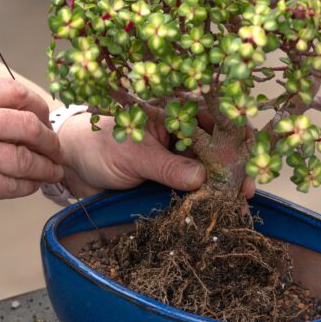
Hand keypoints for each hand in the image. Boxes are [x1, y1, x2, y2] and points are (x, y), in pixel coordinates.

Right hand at [0, 79, 62, 241]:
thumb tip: (13, 114)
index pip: (15, 92)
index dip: (38, 107)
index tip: (44, 120)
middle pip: (29, 124)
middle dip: (49, 139)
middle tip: (56, 150)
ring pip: (28, 158)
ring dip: (46, 167)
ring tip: (52, 171)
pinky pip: (16, 185)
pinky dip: (30, 186)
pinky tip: (31, 186)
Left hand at [57, 113, 255, 198]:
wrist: (71, 165)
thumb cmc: (97, 146)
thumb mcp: (133, 154)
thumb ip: (165, 166)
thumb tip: (200, 179)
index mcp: (173, 113)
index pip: (213, 117)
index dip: (234, 134)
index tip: (249, 152)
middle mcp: (179, 133)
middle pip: (217, 147)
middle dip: (234, 165)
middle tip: (246, 187)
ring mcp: (175, 157)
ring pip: (208, 170)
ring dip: (223, 185)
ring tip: (238, 202)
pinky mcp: (169, 180)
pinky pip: (193, 189)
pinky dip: (206, 198)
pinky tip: (218, 208)